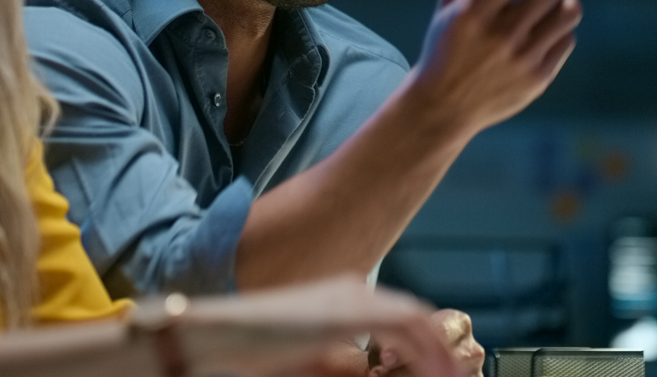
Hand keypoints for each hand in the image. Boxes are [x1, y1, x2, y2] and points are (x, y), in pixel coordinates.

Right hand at [172, 276, 465, 376]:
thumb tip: (363, 370)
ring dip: (440, 355)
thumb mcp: (306, 361)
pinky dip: (429, 355)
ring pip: (417, 322)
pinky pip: (407, 330)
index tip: (442, 373)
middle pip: (415, 317)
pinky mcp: (350, 312)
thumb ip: (338, 363)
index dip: (427, 347)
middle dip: (441, 351)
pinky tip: (440, 376)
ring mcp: (352, 297)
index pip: (401, 319)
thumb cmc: (248, 351)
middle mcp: (353, 290)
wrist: (214, 336)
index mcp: (343, 298)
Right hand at [406, 0, 582, 135]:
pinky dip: (560, 26)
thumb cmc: (446, 44)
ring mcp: (523, 59)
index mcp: (474, 11)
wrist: (442, 105)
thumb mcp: (451, 2)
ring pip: (568, 12)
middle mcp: (502, 35)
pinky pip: (566, 39)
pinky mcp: (538, 78)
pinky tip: (545, 26)